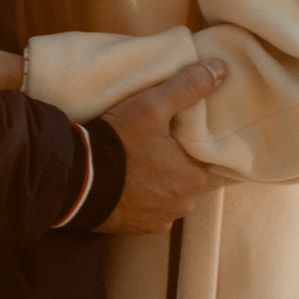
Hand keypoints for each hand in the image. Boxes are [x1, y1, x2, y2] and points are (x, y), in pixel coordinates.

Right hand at [99, 53, 226, 231]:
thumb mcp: (152, 106)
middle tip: (142, 144)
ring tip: (129, 162)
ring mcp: (158, 221)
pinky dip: (136, 198)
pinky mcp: (135, 230)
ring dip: (152, 182)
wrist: (76, 182)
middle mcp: (182, 205)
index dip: (181, 141)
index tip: (162, 131)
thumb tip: (221, 68)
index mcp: (194, 177)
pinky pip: (143, 210)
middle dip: (167, 162)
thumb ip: (188, 86)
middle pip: (181, 175)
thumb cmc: (119, 143)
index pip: (197, 155)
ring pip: (163, 194)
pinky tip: (121, 183)